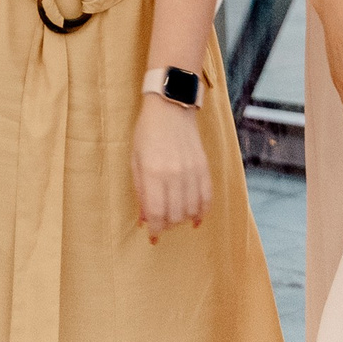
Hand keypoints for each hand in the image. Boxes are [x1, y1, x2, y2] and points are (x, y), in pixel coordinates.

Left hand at [132, 93, 211, 237]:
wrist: (170, 105)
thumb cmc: (147, 131)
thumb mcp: (135, 158)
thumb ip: (140, 190)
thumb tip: (144, 218)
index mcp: (153, 172)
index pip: (156, 212)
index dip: (154, 229)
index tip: (152, 236)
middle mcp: (174, 174)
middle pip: (175, 215)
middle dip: (167, 225)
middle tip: (161, 225)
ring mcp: (191, 170)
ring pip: (191, 210)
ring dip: (182, 220)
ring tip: (175, 218)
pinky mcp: (204, 167)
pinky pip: (207, 197)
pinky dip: (202, 212)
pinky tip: (196, 218)